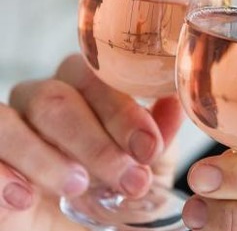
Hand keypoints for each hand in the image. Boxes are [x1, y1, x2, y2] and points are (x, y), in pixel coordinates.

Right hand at [0, 54, 183, 229]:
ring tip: (78, 187)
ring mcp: (8, 128)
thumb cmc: (119, 194)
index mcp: (86, 91)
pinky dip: (2, 174)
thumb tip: (179, 100)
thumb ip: (160, 134)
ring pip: (9, 120)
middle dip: (96, 142)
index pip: (96, 77)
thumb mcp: (150, 168)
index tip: (148, 148)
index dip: (123, 111)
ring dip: (47, 156)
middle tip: (129, 180)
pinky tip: (25, 199)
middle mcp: (42, 101)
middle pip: (56, 99)